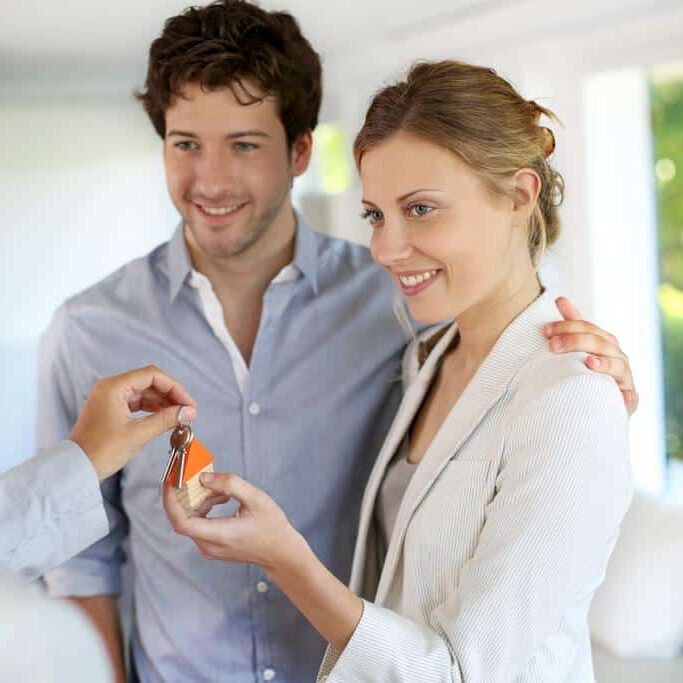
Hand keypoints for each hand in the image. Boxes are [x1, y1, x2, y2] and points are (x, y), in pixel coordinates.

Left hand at [69, 365, 196, 480]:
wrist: (76, 468)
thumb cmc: (101, 451)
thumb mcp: (138, 434)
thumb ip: (166, 419)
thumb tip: (189, 412)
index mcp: (114, 387)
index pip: (152, 375)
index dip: (174, 387)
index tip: (188, 403)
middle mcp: (110, 387)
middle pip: (149, 382)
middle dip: (170, 396)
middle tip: (188, 411)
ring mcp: (109, 398)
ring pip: (144, 393)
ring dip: (163, 403)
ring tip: (179, 416)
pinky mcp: (110, 409)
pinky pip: (136, 403)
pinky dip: (152, 409)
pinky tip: (165, 418)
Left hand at [163, 472, 307, 573]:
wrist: (280, 552)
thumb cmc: (271, 526)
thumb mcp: (256, 499)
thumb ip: (229, 485)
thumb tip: (203, 478)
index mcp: (219, 535)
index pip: (181, 522)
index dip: (170, 501)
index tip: (170, 481)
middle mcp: (209, 546)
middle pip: (183, 518)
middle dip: (187, 495)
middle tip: (195, 477)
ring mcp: (209, 548)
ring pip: (191, 520)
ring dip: (199, 501)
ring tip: (221, 491)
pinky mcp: (211, 546)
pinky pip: (199, 524)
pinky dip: (204, 508)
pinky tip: (222, 499)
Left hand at [543, 297, 638, 415]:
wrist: (598, 404)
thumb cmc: (586, 371)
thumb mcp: (578, 348)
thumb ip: (572, 325)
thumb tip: (560, 299)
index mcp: (604, 341)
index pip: (587, 328)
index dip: (567, 326)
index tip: (545, 330)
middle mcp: (616, 355)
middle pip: (599, 343)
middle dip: (575, 341)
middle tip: (551, 345)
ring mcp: (624, 376)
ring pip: (616, 364)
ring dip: (602, 363)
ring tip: (587, 362)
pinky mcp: (629, 398)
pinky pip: (629, 395)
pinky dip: (624, 394)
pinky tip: (616, 394)